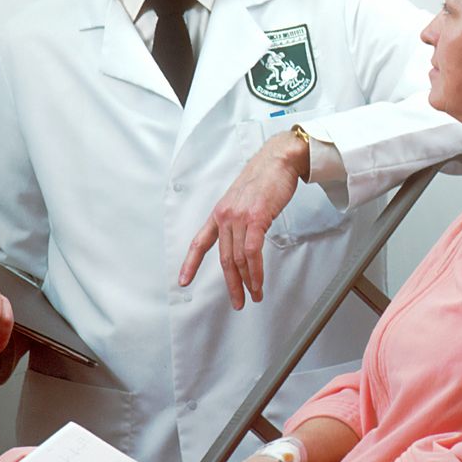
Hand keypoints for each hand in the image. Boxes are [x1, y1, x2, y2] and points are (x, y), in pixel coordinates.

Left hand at [178, 130, 308, 308]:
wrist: (277, 160)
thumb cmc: (264, 178)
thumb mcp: (242, 199)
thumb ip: (239, 219)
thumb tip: (243, 238)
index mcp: (219, 213)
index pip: (200, 242)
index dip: (190, 264)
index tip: (184, 280)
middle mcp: (225, 216)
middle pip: (224, 259)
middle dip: (231, 284)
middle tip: (237, 301)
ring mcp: (239, 218)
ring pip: (238, 259)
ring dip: (247, 281)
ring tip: (254, 295)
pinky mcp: (255, 219)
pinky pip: (252, 252)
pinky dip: (255, 271)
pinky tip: (259, 281)